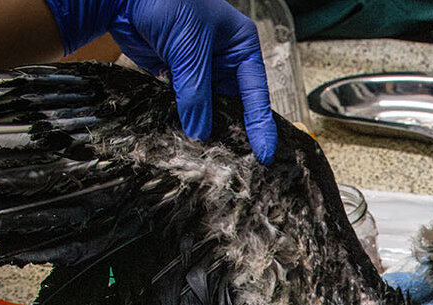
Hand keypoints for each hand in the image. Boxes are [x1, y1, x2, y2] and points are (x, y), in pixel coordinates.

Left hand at [44, 0, 277, 162]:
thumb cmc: (167, 3)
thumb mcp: (189, 50)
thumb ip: (195, 93)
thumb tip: (199, 132)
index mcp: (241, 46)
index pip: (256, 92)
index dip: (260, 124)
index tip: (265, 153)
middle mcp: (225, 59)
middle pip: (236, 103)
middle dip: (236, 129)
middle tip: (243, 161)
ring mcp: (200, 68)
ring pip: (210, 106)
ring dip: (209, 126)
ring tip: (217, 155)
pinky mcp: (177, 75)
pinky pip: (187, 103)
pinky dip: (188, 119)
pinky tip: (190, 138)